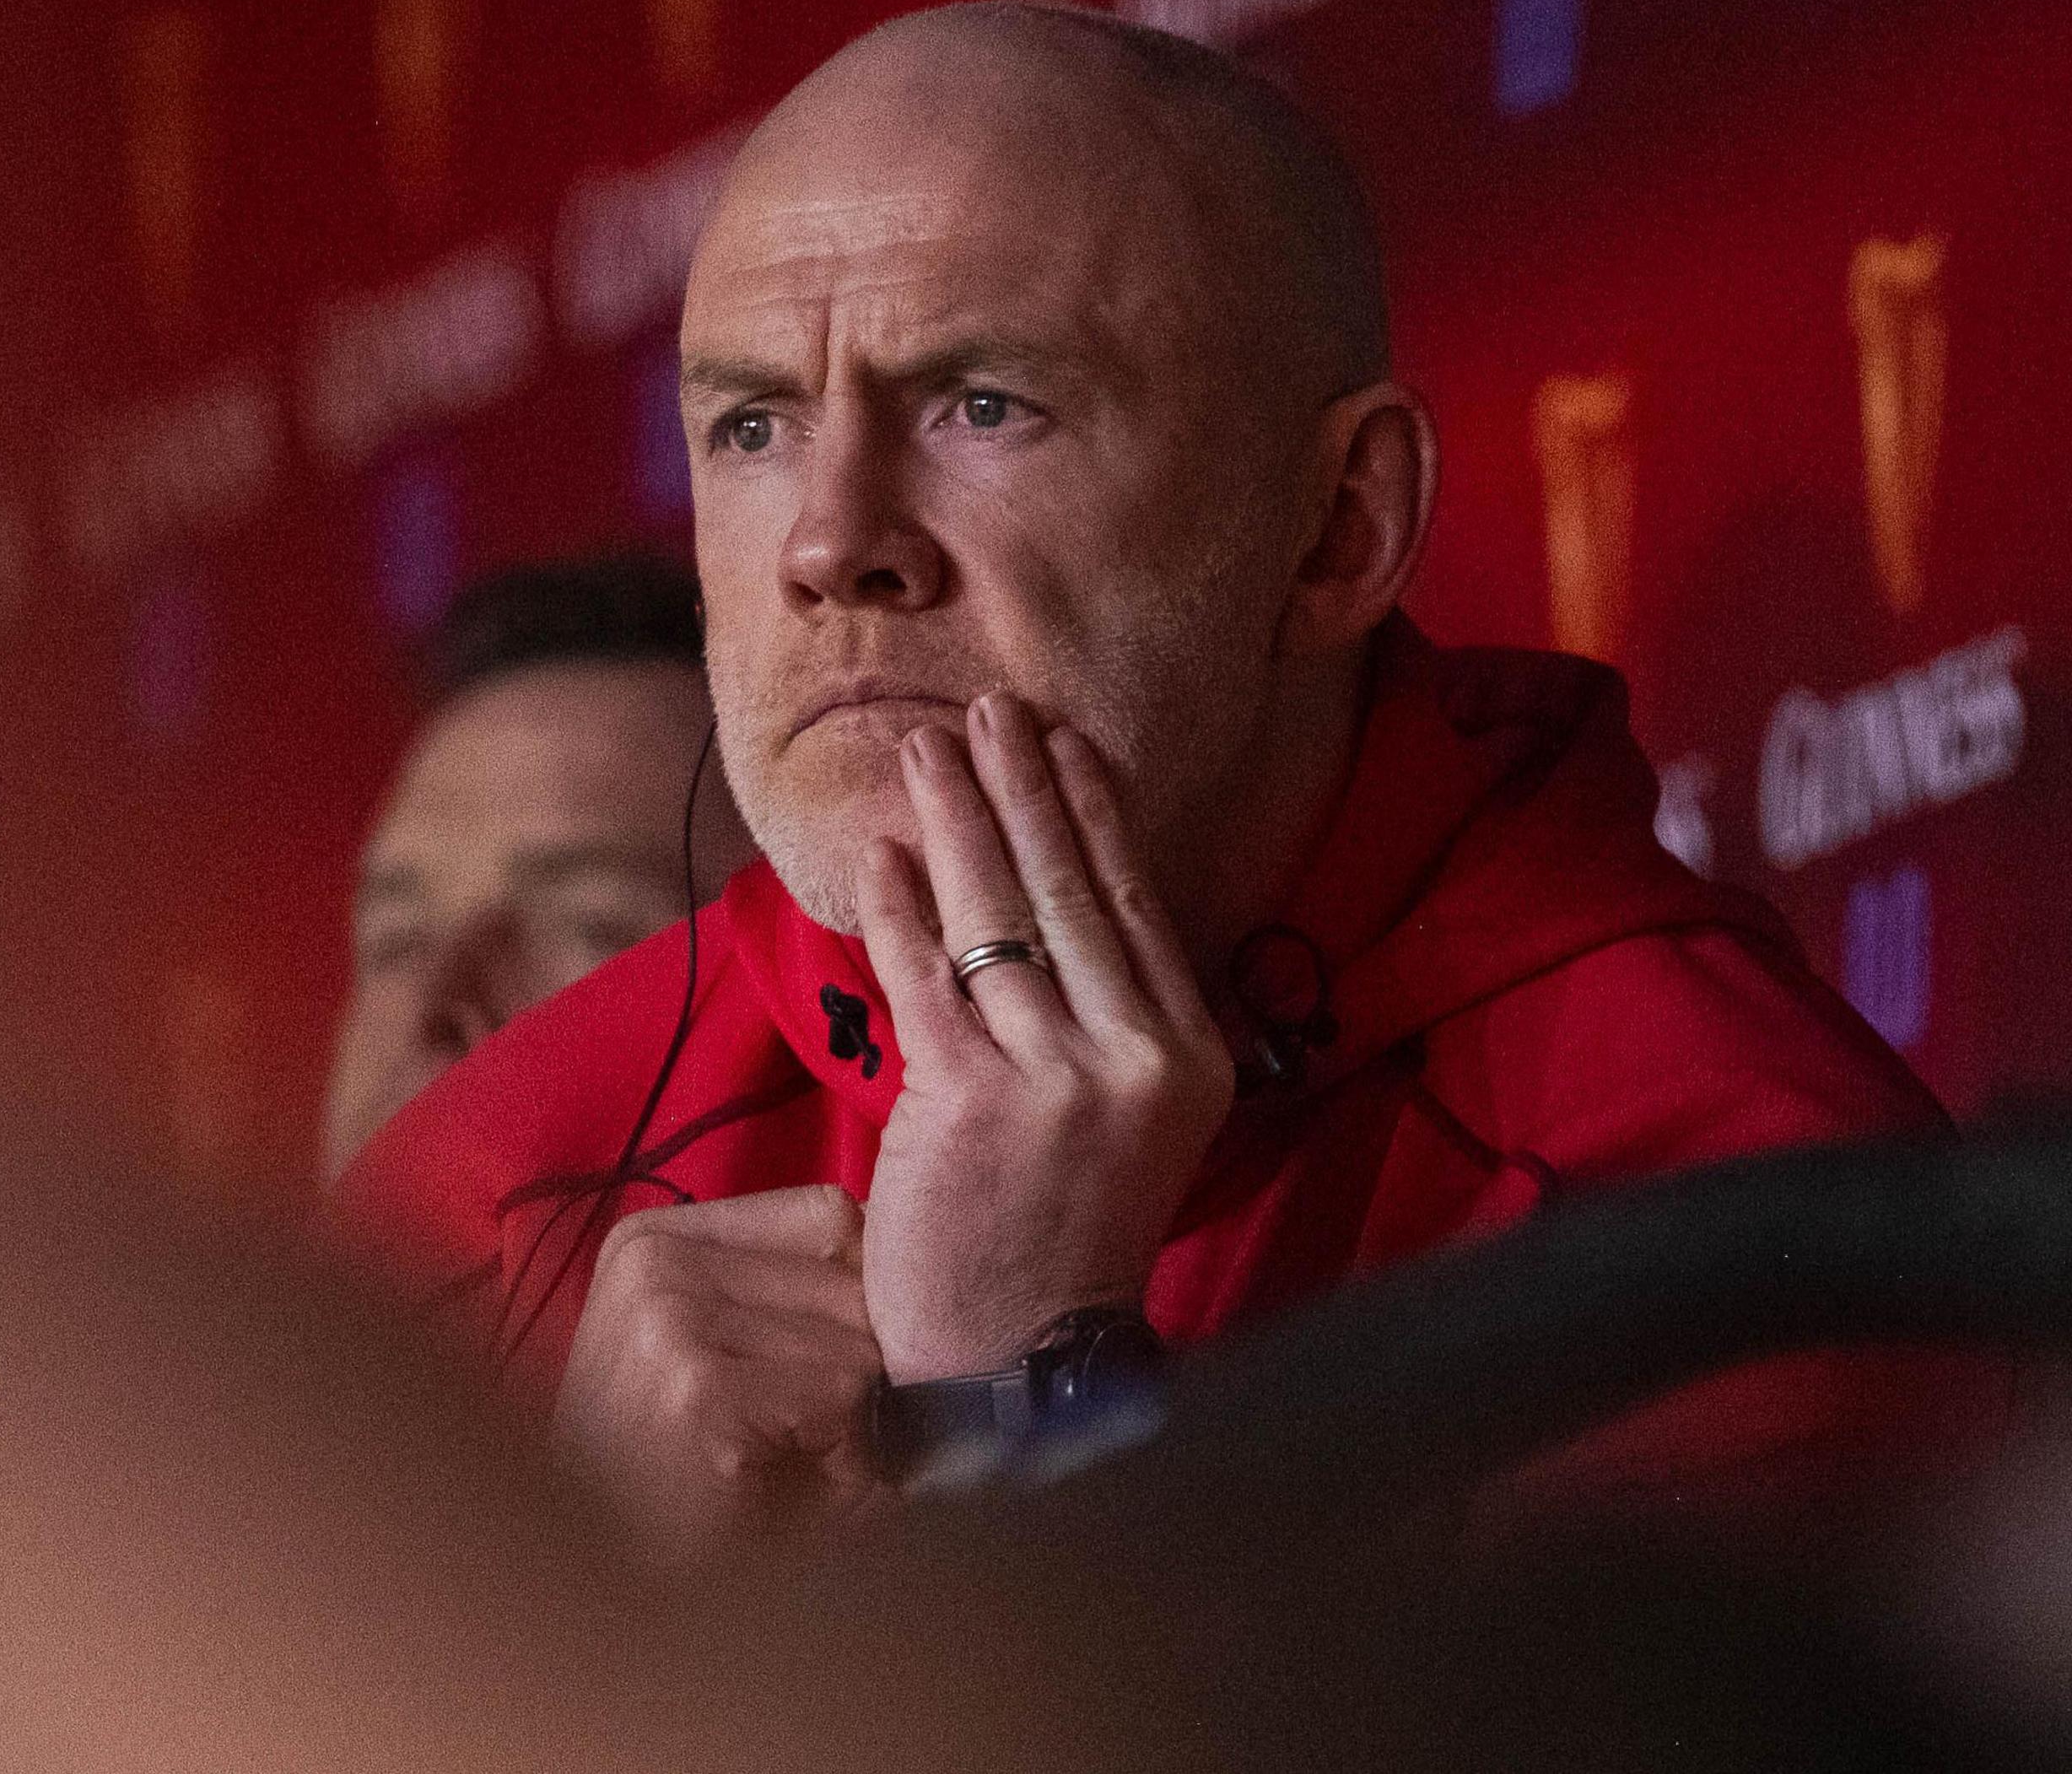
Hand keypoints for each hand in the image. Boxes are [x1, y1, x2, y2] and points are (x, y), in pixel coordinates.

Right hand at [550, 1185, 888, 1562]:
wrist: (598, 1587)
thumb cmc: (668, 1483)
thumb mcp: (719, 1360)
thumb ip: (797, 1297)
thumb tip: (924, 1266)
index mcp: (653, 1239)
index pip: (829, 1217)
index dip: (861, 1300)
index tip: (822, 1372)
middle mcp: (654, 1259)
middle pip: (854, 1282)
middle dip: (858, 1374)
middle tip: (792, 1449)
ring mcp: (669, 1315)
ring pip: (858, 1343)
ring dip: (850, 1426)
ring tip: (775, 1474)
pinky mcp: (697, 1385)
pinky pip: (844, 1391)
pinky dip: (840, 1458)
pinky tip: (772, 1491)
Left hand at [854, 693, 1234, 1381]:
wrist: (1017, 1363)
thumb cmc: (1057, 1240)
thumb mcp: (1123, 1124)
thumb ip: (1105, 1022)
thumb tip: (1047, 897)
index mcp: (1191, 1057)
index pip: (1134, 904)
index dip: (1093, 813)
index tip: (1061, 742)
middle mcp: (1138, 1057)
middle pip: (1069, 888)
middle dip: (1023, 786)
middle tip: (988, 709)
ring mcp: (1057, 1077)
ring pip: (998, 915)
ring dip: (956, 819)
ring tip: (924, 751)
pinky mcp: (972, 1099)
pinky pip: (926, 974)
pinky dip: (899, 906)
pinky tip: (880, 852)